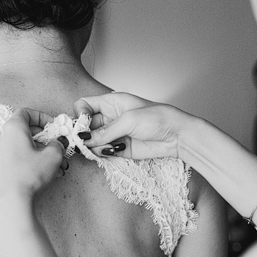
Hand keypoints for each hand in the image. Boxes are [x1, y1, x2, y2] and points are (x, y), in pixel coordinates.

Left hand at [0, 108, 67, 197]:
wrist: (11, 201)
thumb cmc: (29, 174)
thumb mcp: (53, 155)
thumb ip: (59, 144)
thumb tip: (59, 143)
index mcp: (13, 128)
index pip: (26, 113)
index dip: (42, 117)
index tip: (54, 127)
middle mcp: (3, 137)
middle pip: (27, 131)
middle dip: (46, 138)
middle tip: (59, 146)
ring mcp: (0, 153)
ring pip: (25, 146)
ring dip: (43, 153)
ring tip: (59, 165)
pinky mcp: (1, 167)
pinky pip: (20, 158)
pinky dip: (34, 161)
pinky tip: (50, 173)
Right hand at [73, 92, 192, 159]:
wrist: (177, 137)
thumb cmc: (159, 118)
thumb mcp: (129, 120)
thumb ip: (106, 131)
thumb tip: (85, 139)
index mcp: (111, 102)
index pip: (85, 105)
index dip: (79, 114)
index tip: (80, 125)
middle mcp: (110, 117)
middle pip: (85, 124)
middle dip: (82, 133)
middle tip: (82, 141)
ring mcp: (114, 134)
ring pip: (91, 140)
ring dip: (92, 145)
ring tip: (104, 146)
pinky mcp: (118, 148)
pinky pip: (102, 151)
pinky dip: (101, 153)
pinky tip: (110, 151)